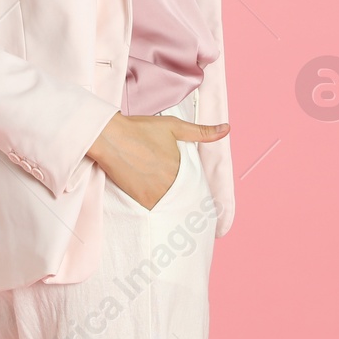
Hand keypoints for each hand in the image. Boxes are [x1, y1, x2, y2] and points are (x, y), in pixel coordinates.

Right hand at [87, 112, 230, 210]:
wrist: (110, 137)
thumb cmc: (141, 129)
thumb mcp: (174, 126)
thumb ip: (202, 132)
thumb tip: (228, 129)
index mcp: (182, 167)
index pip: (197, 185)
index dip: (196, 189)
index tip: (200, 196)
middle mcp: (172, 184)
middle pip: (185, 198)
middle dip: (186, 199)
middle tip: (184, 202)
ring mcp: (156, 194)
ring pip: (172, 206)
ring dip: (173, 205)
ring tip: (172, 206)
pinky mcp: (141, 200)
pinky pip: (156, 211)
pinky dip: (158, 209)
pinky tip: (158, 207)